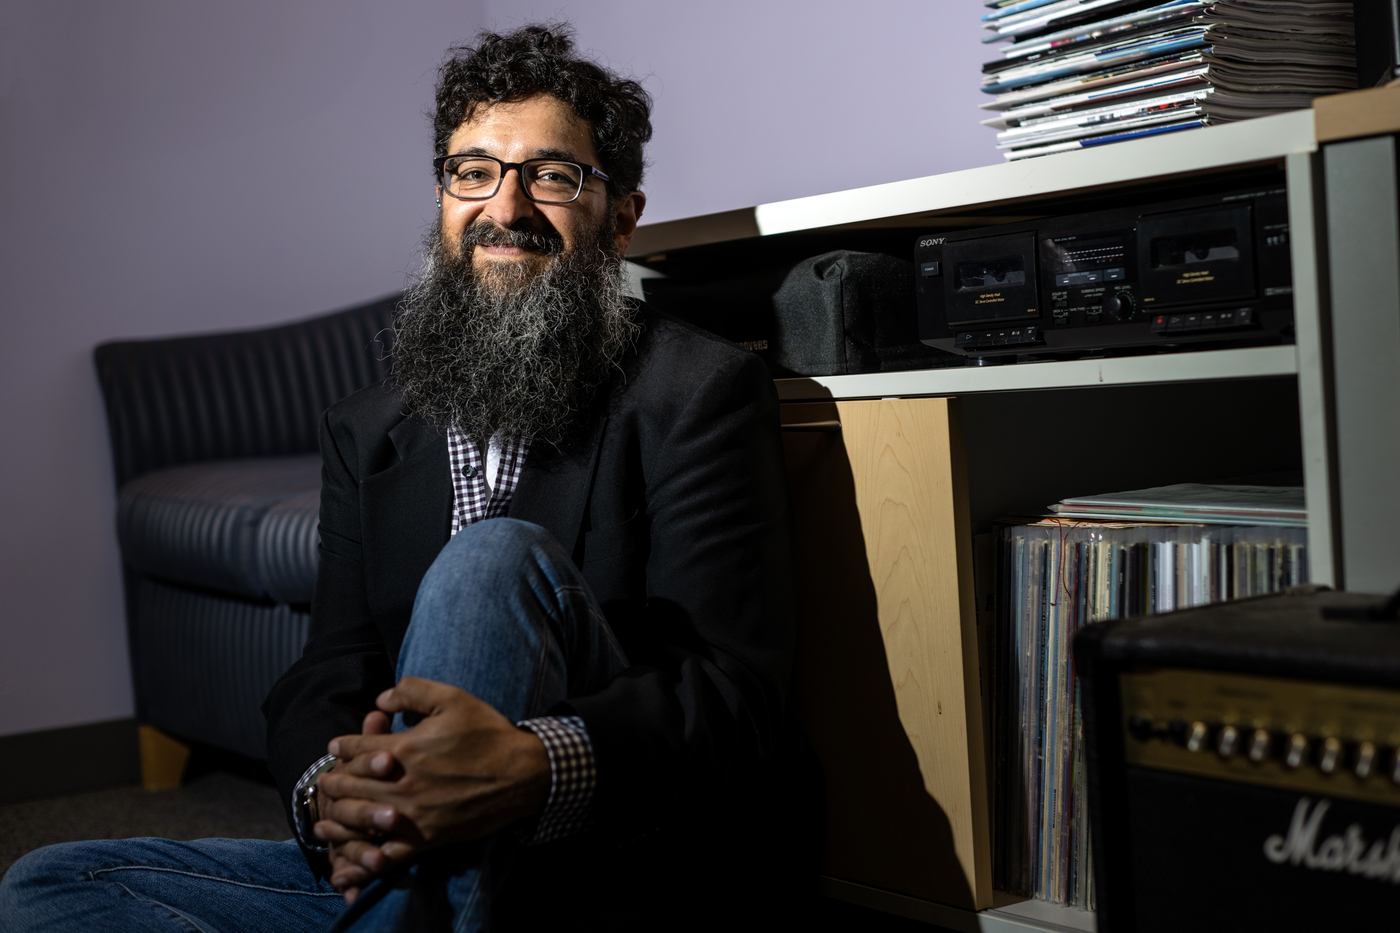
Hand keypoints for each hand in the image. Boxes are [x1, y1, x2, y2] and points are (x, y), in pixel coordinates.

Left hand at [316, 677, 551, 894]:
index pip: (357, 749)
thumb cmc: (488, 733)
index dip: (342, 746)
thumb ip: (412, 692)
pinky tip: (356, 857)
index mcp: (404, 749)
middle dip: (334, 782)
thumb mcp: (452, 698)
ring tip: (327, 820)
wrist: (522, 774)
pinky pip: (388, 854)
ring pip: (361, 820)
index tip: (335, 747)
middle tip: (325, 783)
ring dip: (340, 819)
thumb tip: (381, 699)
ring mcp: (413, 815)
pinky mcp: (426, 838)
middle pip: (352, 785)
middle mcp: (402, 784)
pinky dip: (367, 858)